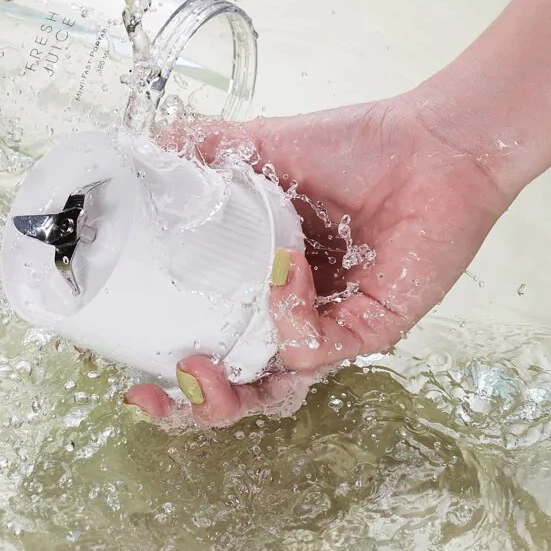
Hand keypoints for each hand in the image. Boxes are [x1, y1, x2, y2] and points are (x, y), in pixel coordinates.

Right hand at [125, 92, 512, 426]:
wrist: (429, 143)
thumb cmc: (354, 147)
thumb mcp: (265, 146)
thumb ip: (204, 149)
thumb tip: (143, 145)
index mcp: (264, 283)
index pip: (211, 340)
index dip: (167, 362)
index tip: (121, 369)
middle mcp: (296, 315)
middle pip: (239, 388)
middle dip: (190, 407)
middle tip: (151, 396)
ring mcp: (332, 327)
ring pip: (277, 390)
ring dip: (230, 393)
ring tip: (197, 370)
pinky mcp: (371, 330)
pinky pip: (316, 348)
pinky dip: (288, 314)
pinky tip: (285, 266)